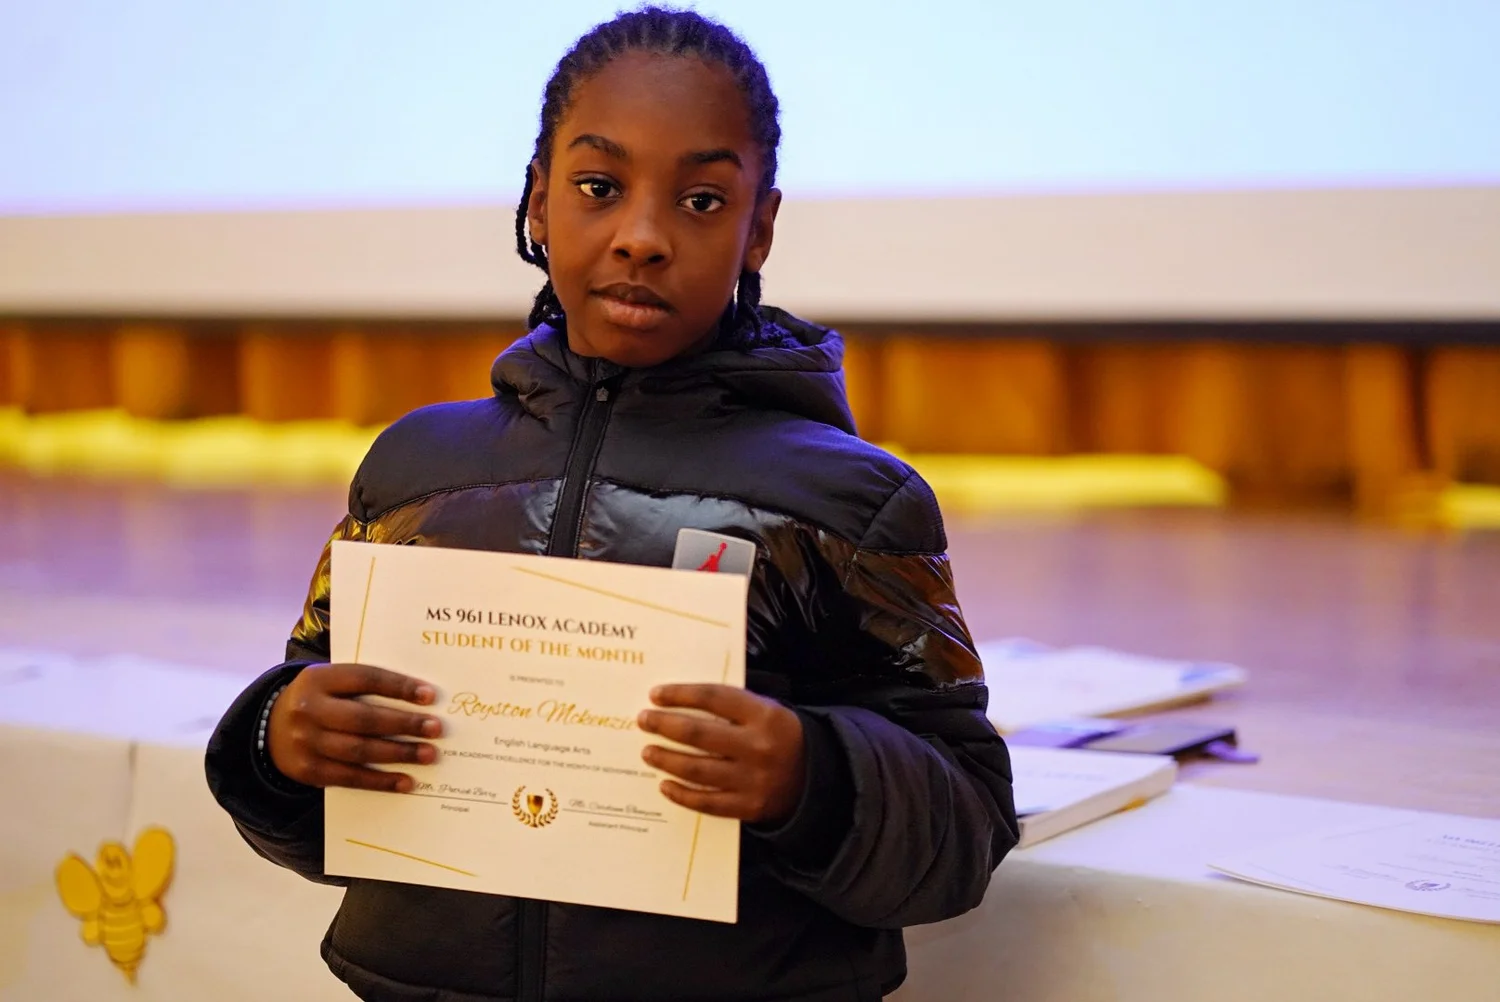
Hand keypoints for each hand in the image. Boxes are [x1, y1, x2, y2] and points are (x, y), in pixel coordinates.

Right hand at [266, 663, 442, 792]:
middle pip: (364, 718)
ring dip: (399, 753)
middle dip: (404, 724)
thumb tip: (419, 698)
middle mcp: (309, 709)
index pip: (365, 678)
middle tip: (436, 728)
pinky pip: (350, 777)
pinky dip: (381, 781)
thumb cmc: (319, 701)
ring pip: (359, 750)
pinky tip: (406, 782)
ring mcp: (306, 742)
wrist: (270, 729)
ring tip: (428, 754)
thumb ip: (364, 686)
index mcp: (318, 678)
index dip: (399, 687)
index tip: (429, 696)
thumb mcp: (331, 682)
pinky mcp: (308, 771)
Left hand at [637, 685, 805, 823]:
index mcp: (765, 716)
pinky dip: (682, 793)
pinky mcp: (748, 806)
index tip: (656, 694)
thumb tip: (680, 701)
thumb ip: (732, 706)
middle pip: (699, 734)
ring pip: (698, 769)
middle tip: (644, 720)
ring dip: (667, 759)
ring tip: (648, 751)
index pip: (714, 698)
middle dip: (665, 725)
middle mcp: (759, 747)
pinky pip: (707, 802)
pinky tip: (665, 784)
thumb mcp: (767, 712)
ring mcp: (753, 780)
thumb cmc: (780, 737)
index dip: (681, 694)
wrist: (815, 778)